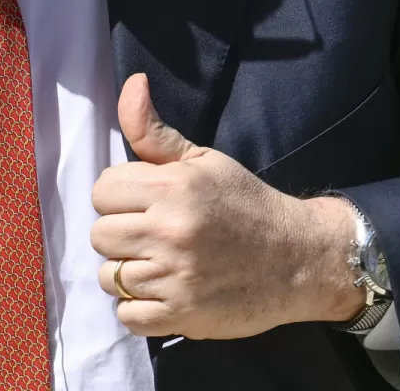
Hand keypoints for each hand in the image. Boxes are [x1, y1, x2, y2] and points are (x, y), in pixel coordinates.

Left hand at [90, 73, 365, 338]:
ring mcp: (175, 277)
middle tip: (152, 235)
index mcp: (172, 189)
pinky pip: (128, 316)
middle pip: (100, 235)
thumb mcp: (204, 160)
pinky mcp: (182, 315)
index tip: (143, 203)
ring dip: (128, 272)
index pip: (102, 191)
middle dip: (121, 234)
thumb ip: (154, 131)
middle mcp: (169, 232)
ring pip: (109, 277)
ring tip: (158, 264)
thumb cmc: (245, 204)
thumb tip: (132, 83)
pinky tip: (164, 291)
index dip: (119, 196)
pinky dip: (140, 308)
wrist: (300, 258)